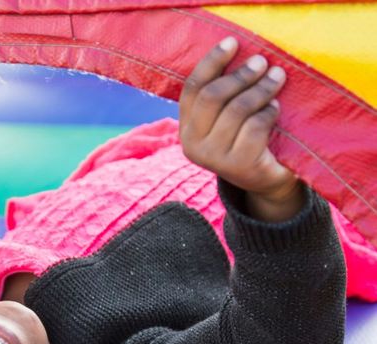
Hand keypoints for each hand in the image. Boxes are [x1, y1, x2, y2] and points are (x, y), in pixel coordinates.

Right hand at [180, 37, 303, 221]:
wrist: (264, 180)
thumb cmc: (247, 139)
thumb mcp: (226, 118)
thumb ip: (223, 95)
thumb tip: (238, 54)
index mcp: (186, 130)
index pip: (193, 89)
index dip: (212, 62)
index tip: (233, 43)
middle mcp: (193, 146)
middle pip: (213, 97)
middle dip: (241, 75)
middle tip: (263, 62)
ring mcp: (214, 159)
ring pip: (237, 110)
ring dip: (261, 89)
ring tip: (277, 78)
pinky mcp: (238, 166)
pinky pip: (255, 127)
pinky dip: (269, 113)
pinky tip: (275, 110)